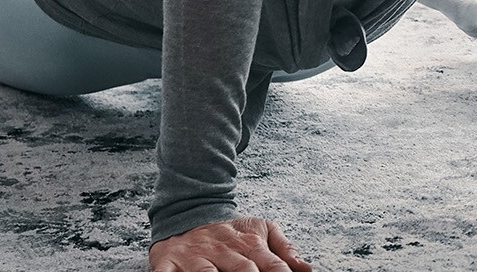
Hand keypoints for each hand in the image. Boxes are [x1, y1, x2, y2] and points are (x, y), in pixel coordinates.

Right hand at [148, 217, 310, 271]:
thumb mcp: (262, 231)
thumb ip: (285, 250)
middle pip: (244, 271)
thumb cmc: (229, 232)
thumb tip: (307, 269)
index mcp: (249, 244)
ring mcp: (196, 257)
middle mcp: (224, 251)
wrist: (188, 211)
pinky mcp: (169, 262)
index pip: (273, 265)